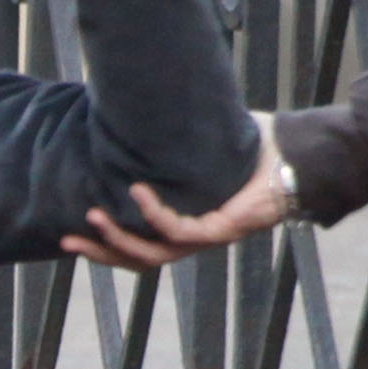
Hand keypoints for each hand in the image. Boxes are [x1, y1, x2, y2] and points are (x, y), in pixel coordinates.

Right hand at [64, 119, 293, 268]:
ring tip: (92, 217)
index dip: (106, 244)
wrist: (299, 152)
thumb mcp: (203, 140)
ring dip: (118, 241)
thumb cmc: (260, 146)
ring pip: (152, 255)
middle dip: (100, 253)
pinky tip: (136, 189)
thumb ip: (174, 137)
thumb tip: (139, 108)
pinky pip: (178, 230)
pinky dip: (153, 213)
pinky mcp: (222, 230)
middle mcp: (196, 237)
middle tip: (67, 239)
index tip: (75, 229)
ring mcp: (209, 237)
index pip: (139, 245)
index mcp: (189, 223)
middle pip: (137, 260)